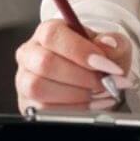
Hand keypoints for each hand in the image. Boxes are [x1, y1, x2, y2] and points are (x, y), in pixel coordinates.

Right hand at [15, 19, 131, 113]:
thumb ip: (114, 43)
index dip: (80, 51)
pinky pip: (45, 109)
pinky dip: (74, 108)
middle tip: (107, 82)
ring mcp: (25, 78)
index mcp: (48, 32)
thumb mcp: (113, 46)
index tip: (106, 64)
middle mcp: (31, 53)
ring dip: (77, 94)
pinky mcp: (28, 102)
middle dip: (82, 76)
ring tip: (101, 93)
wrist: (98, 80)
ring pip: (40, 87)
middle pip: (45, 63)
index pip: (52, 35)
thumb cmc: (99, 59)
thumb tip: (108, 44)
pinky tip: (93, 103)